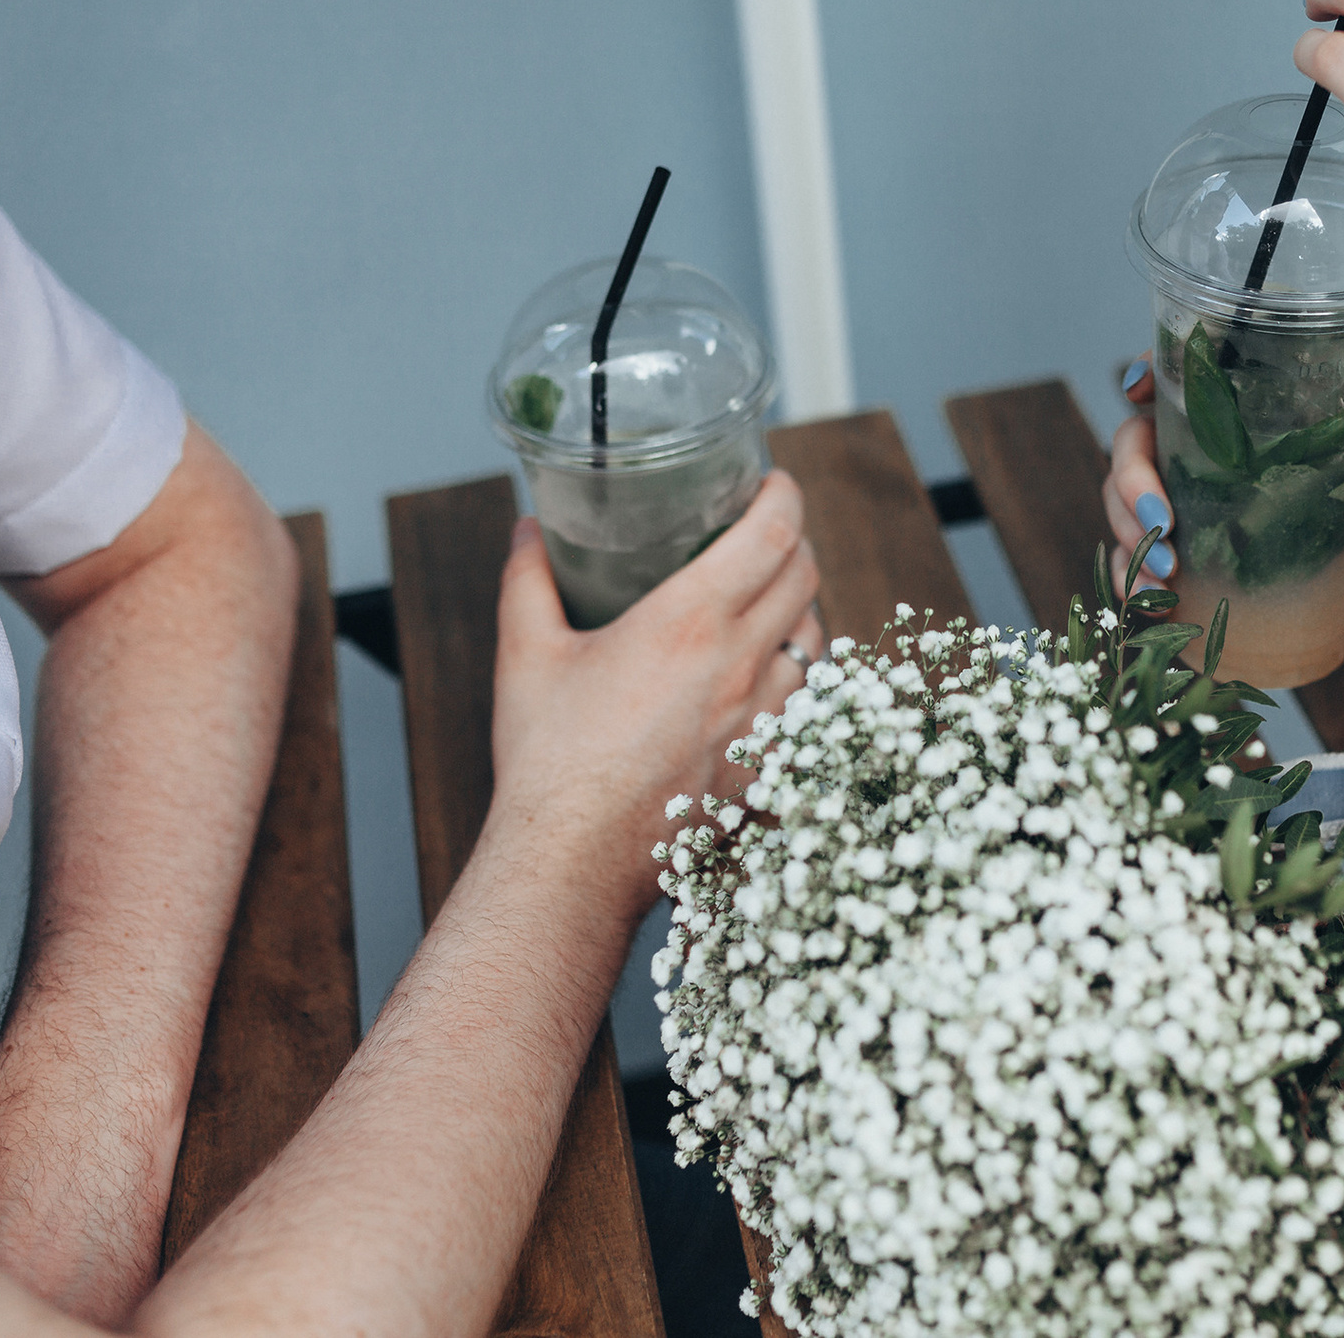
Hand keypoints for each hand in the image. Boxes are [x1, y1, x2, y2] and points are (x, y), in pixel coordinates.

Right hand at [489, 471, 822, 920]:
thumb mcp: (526, 655)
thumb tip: (527, 530)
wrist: (572, 862)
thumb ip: (529, 580)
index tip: (771, 482)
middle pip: (805, 576)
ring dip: (799, 609)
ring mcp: (764, 720)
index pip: (773, 532)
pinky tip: (765, 679)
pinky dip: (797, 677)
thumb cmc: (548, 761)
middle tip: (766, 534)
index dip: (784, 495)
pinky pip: (808, 704)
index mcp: (689, 621)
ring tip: (768, 602)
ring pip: (816, 639)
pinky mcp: (770, 768)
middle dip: (794, 542)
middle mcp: (740, 665)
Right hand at [1108, 352, 1343, 605]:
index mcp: (1242, 413)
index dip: (1149, 372)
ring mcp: (1184, 501)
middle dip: (1132, 484)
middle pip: (1133, 445)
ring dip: (1127, 538)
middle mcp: (1200, 450)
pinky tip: (1147, 602)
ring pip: (1123, 504)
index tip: (1141, 385)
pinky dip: (1131, 579)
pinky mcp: (1184, 551)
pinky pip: (1136, 558)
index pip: (1181, 375)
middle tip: (1162, 526)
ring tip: (1158, 582)